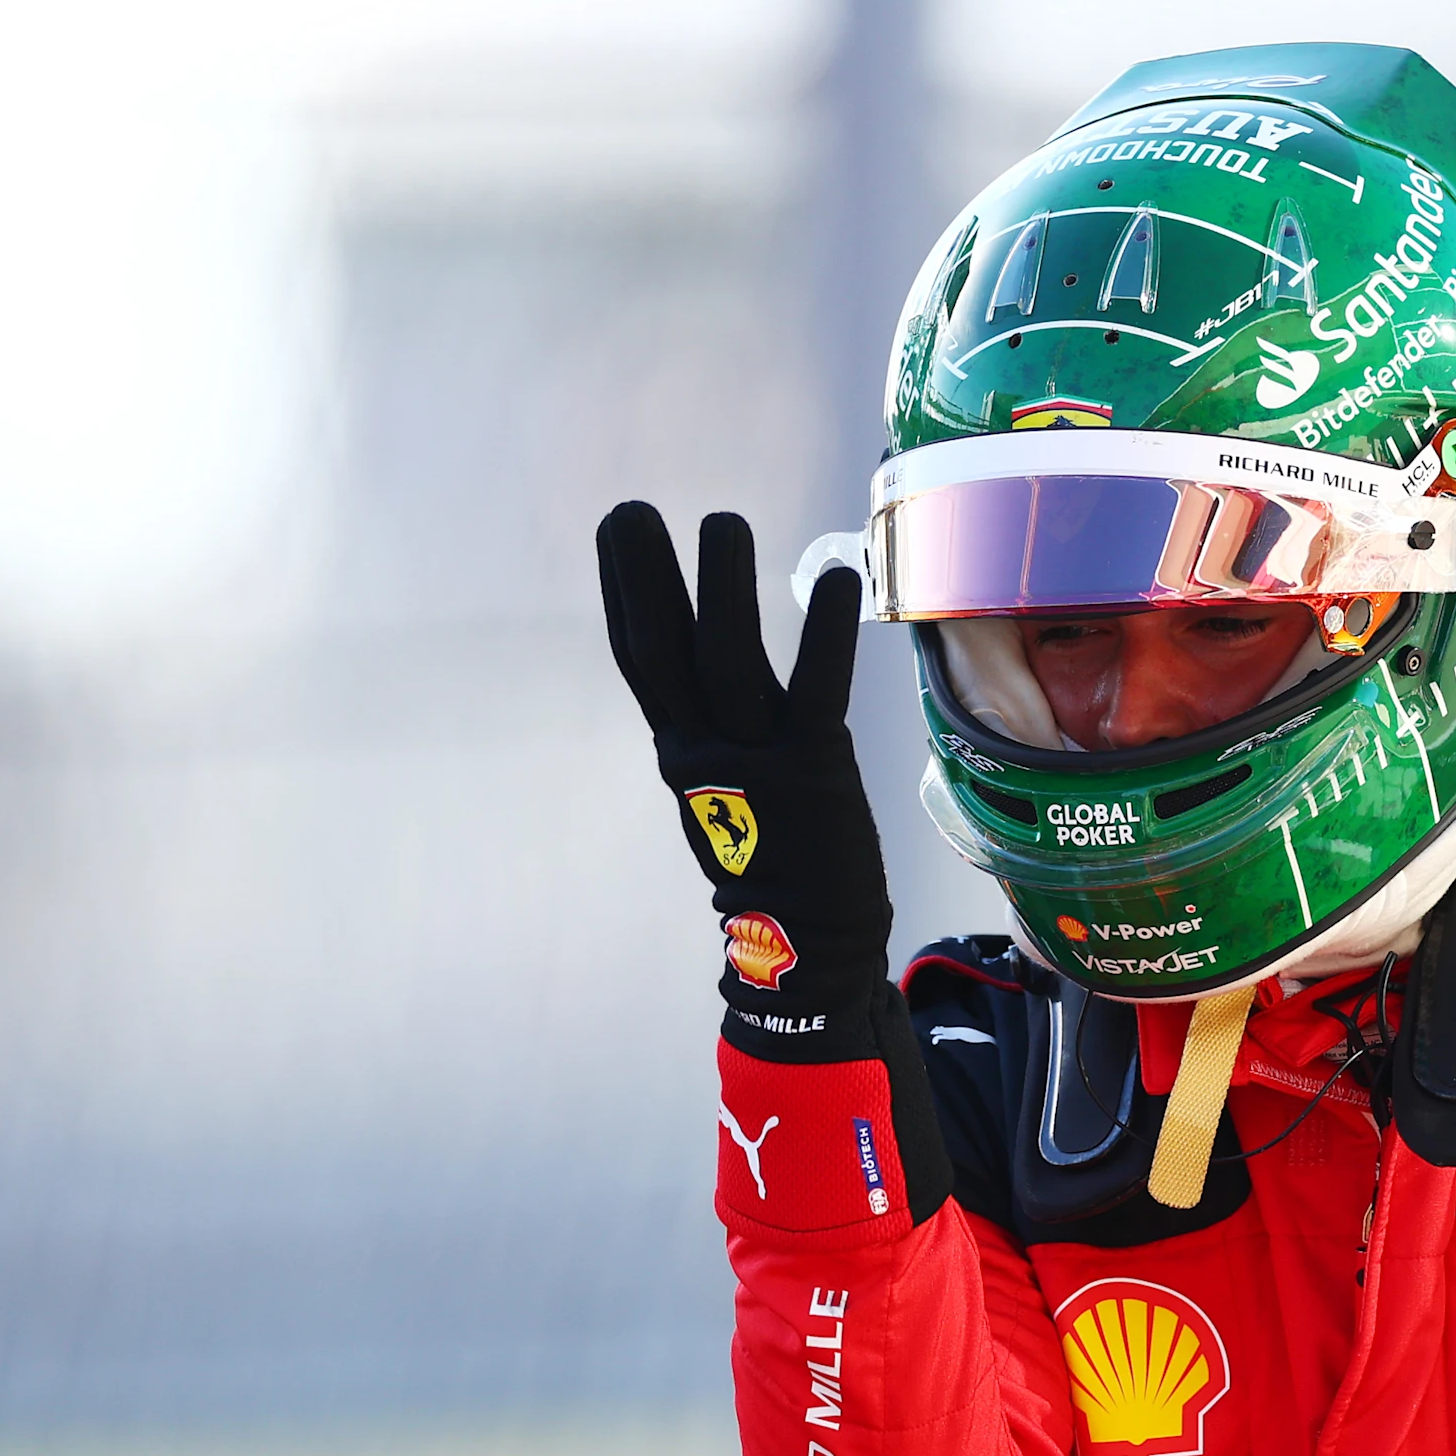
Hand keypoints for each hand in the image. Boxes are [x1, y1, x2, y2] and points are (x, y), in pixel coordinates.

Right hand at [597, 504, 892, 1043]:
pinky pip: (817, 690)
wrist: (808, 947)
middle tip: (632, 507)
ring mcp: (756, 762)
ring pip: (727, 661)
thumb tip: (712, 673)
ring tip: (721, 520)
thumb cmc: (778, 864)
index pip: (641, 660)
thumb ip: (718, 733)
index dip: (624, 592)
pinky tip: (838, 576)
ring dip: (721, 587)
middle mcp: (706, 752)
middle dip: (646, 578)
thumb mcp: (728, 793)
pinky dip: (825, 631)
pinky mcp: (815, 772)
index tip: (616, 530)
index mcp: (683, 753)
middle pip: (664, 652)